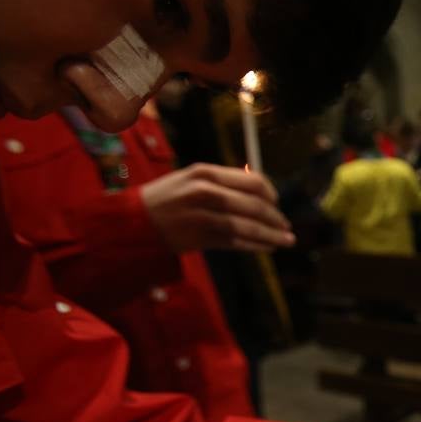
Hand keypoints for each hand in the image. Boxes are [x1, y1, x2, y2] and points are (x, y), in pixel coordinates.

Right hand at [141, 162, 293, 251]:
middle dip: (275, 218)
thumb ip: (223, 183)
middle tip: (286, 226)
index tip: (276, 202)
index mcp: (205, 173)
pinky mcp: (199, 237)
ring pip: (247, 226)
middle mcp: (205, 192)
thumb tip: (259, 192)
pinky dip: (254, 246)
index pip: (251, 181)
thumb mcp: (191, 180)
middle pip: (253, 205)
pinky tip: (267, 248)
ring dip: (271, 235)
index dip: (270, 193)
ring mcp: (202, 216)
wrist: (134, 221)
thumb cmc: (166, 199)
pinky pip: (235, 242)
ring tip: (286, 241)